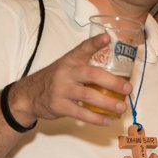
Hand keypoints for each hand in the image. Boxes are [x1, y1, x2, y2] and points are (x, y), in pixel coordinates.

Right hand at [10, 33, 133, 126]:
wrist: (29, 95)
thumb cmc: (57, 78)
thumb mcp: (68, 65)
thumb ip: (88, 66)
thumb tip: (119, 74)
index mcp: (71, 60)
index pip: (83, 48)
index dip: (95, 42)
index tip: (107, 37)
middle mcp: (66, 72)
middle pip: (92, 75)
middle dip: (113, 82)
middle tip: (128, 89)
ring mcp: (61, 90)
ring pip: (88, 96)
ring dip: (108, 103)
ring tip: (122, 107)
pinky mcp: (59, 106)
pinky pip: (81, 113)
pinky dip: (96, 118)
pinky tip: (108, 120)